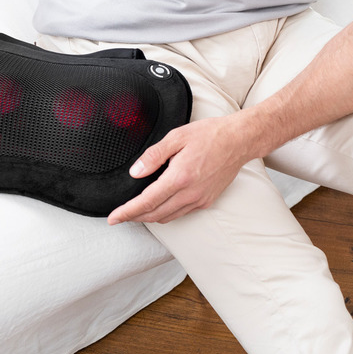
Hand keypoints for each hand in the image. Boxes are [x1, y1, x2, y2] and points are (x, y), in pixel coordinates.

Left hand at [108, 114, 253, 224]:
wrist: (239, 141)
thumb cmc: (209, 135)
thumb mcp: (176, 137)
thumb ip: (153, 156)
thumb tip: (135, 172)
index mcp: (179, 177)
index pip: (146, 202)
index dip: (127, 212)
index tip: (113, 218)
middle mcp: (189, 193)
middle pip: (154, 214)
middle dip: (134, 217)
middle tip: (120, 216)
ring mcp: (199, 199)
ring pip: (167, 217)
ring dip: (149, 217)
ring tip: (136, 211)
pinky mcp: (207, 201)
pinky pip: (180, 213)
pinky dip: (166, 213)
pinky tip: (159, 205)